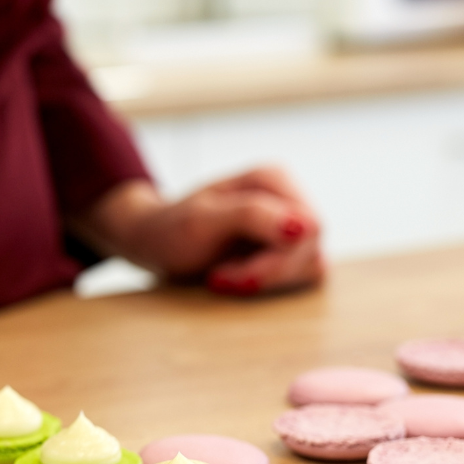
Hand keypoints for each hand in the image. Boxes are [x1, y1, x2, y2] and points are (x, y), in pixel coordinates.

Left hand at [77, 169, 324, 295]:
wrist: (153, 242)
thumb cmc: (171, 228)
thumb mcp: (201, 221)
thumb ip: (252, 216)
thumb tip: (304, 227)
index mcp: (274, 180)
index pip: (308, 227)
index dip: (273, 260)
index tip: (225, 271)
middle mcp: (289, 198)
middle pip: (309, 249)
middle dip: (263, 274)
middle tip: (218, 277)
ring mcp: (291, 225)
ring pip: (310, 266)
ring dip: (265, 281)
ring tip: (223, 276)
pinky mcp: (288, 250)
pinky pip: (301, 275)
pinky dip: (269, 284)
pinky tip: (236, 278)